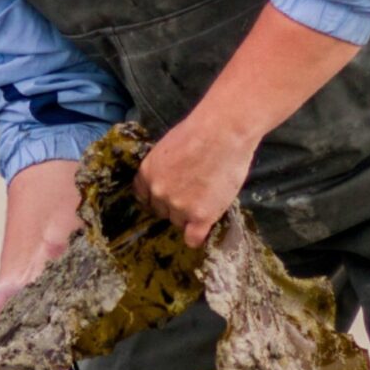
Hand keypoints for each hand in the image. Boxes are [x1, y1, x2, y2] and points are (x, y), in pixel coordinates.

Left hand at [133, 113, 258, 247]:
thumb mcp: (169, 147)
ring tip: (209, 199)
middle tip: (196, 194)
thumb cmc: (201, 130)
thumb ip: (165, 168)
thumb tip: (172, 179)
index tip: (170, 196)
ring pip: (179, 223)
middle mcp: (158, 193)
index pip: (144, 197)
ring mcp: (178, 206)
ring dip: (191, 217)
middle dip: (175, 206)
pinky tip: (205, 227)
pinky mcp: (200, 216)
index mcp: (147, 173)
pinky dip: (198, 236)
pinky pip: (193, 239)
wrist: (224, 131)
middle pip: (162, 211)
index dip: (158, 197)